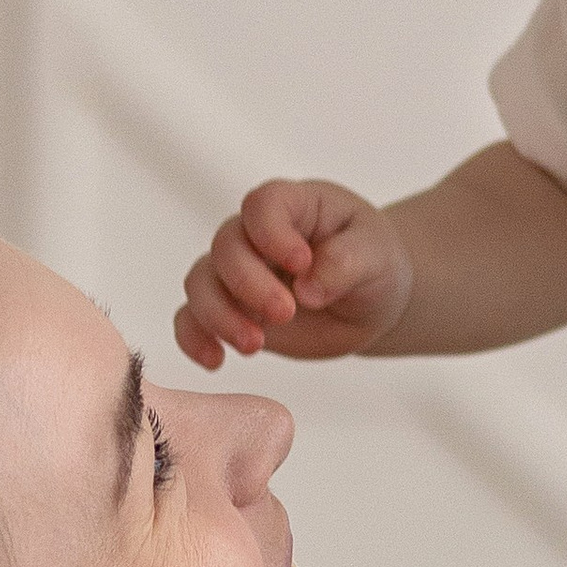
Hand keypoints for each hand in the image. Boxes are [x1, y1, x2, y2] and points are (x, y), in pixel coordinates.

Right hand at [175, 178, 411, 367]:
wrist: (370, 301)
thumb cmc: (373, 262)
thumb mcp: (374, 255)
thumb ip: (344, 263)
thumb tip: (305, 290)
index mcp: (292, 206)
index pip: (262, 205)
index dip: (272, 233)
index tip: (301, 264)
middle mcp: (255, 235)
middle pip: (226, 247)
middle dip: (249, 285)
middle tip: (286, 314)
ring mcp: (238, 274)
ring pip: (200, 283)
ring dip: (219, 315)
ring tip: (255, 345)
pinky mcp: (230, 311)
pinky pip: (191, 319)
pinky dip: (194, 339)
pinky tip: (216, 361)